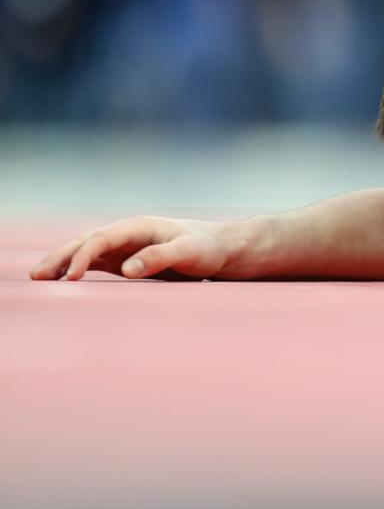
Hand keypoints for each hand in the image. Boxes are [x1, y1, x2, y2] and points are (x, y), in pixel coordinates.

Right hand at [29, 216, 252, 280]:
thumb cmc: (208, 249)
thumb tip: (127, 269)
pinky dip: (76, 269)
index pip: (102, 239)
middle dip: (60, 257)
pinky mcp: (126, 260)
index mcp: (140, 227)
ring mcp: (125, 246)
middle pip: (86, 242)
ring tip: (37, 278)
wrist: (222, 248)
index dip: (84, 256)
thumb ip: (160, 257)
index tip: (70, 278)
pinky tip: (62, 281)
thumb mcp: (189, 253)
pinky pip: (96, 263)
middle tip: (36, 277)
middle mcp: (128, 233)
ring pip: (86, 251)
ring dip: (62, 263)